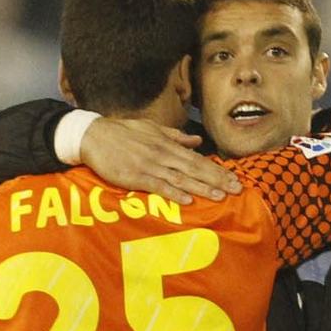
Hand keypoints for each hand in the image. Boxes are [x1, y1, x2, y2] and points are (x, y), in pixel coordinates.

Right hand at [80, 117, 240, 204]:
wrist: (94, 135)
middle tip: (236, 190)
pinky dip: (174, 193)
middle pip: (195, 169)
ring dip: (201, 188)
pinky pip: (158, 186)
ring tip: (219, 196)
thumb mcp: (151, 129)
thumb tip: (197, 141)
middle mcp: (163, 154)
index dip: (217, 169)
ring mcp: (150, 165)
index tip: (234, 178)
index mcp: (167, 144)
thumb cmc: (122, 133)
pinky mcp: (136, 176)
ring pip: (181, 178)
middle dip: (217, 179)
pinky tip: (187, 200)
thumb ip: (175, 136)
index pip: (198, 159)